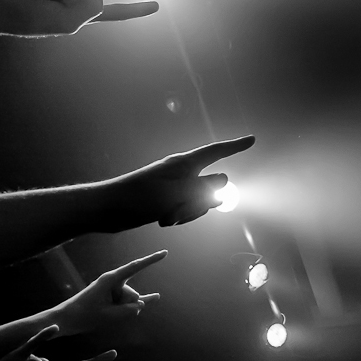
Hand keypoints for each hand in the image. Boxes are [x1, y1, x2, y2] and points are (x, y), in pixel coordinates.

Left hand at [50, 250, 166, 335]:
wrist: (66, 320)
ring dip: (121, 312)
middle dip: (125, 306)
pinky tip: (156, 297)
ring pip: (131, 303)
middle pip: (133, 294)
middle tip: (103, 311)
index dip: (152, 260)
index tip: (165, 253)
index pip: (136, 266)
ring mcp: (114, 290)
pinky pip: (132, 300)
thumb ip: (129, 311)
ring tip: (102, 314)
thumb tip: (141, 305)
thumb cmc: (84, 315)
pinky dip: (143, 299)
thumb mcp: (108, 316)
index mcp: (110, 279)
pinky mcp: (114, 298)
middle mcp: (114, 281)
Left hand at [100, 135, 255, 229]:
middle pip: (212, 184)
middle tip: (179, 210)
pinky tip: (162, 220)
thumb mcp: (177, 194)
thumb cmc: (139, 198)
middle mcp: (182, 172)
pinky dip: (180, 216)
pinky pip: (187, 208)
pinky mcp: (167, 199)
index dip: (235, 147)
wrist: (108, 209)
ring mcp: (175, 185)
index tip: (252, 140)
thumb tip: (225, 183)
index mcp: (184, 164)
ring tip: (167, 217)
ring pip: (201, 200)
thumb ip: (204, 188)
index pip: (216, 152)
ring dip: (190, 212)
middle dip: (205, 201)